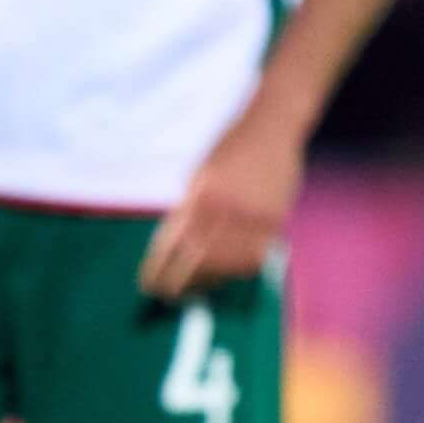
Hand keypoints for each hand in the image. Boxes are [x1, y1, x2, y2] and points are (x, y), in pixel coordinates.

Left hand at [142, 115, 302, 301]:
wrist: (271, 127)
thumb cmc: (229, 150)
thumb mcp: (198, 176)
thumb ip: (188, 210)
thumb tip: (174, 251)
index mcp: (199, 195)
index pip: (172, 244)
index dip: (158, 269)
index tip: (147, 283)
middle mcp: (224, 207)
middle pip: (197, 260)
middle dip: (179, 282)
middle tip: (166, 295)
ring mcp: (252, 216)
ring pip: (227, 264)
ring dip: (208, 280)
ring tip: (194, 288)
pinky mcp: (275, 221)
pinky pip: (254, 258)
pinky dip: (237, 270)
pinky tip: (224, 274)